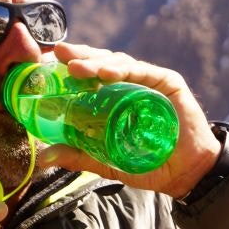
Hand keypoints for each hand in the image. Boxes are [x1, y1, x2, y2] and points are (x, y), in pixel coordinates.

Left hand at [39, 42, 221, 197]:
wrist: (185, 174)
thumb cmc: (148, 163)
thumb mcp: (107, 160)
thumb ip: (78, 156)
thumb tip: (43, 157)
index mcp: (116, 97)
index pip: (91, 75)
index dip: (71, 66)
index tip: (48, 63)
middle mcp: (131, 84)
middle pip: (102, 63)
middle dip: (80, 56)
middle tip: (59, 54)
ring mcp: (150, 81)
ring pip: (119, 64)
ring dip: (97, 63)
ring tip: (77, 68)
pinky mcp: (168, 83)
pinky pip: (143, 72)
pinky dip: (124, 70)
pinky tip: (107, 72)